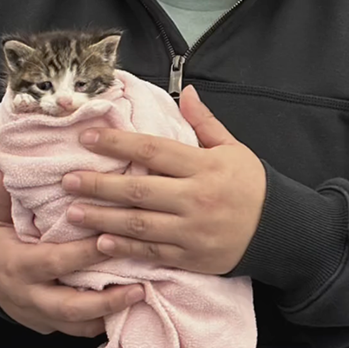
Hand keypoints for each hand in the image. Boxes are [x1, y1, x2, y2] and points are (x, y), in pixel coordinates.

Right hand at [0, 170, 144, 337]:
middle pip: (70, 306)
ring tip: (140, 296)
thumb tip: (5, 169)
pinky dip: (102, 322)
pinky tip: (128, 309)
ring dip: (109, 313)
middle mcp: (30, 297)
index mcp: (19, 267)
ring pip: (78, 325)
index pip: (55, 262)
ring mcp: (40, 317)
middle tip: (139, 286)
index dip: (84, 254)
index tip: (112, 240)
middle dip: (105, 299)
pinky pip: (78, 332)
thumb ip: (5, 198)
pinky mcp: (49, 328)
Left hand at [60, 85, 266, 274]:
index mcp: (204, 166)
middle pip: (140, 190)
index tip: (89, 138)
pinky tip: (100, 243)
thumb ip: (204, 122)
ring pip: (140, 224)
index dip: (118, 143)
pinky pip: (153, 252)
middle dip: (100, 185)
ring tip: (73, 212)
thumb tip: (185, 91)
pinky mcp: (192, 257)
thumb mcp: (233, 148)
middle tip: (68, 181)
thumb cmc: (251, 184)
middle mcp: (196, 198)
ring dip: (103, 219)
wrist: (280, 231)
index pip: (154, 151)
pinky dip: (125, 248)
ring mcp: (193, 231)